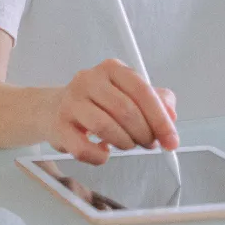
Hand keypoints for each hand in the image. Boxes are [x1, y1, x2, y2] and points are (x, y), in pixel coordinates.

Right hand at [42, 58, 178, 164]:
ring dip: (125, 143)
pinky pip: (84, 148)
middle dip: (144, 133)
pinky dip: (100, 156)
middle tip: (149, 144)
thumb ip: (155, 100)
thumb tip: (171, 115)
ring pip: (106, 127)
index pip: (142, 91)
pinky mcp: (59, 125)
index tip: (171, 140)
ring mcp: (71, 102)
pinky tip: (104, 151)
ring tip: (128, 145)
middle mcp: (89, 80)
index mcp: (111, 69)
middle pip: (126, 110)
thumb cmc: (97, 102)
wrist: (52, 109)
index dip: (160, 119)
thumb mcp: (127, 93)